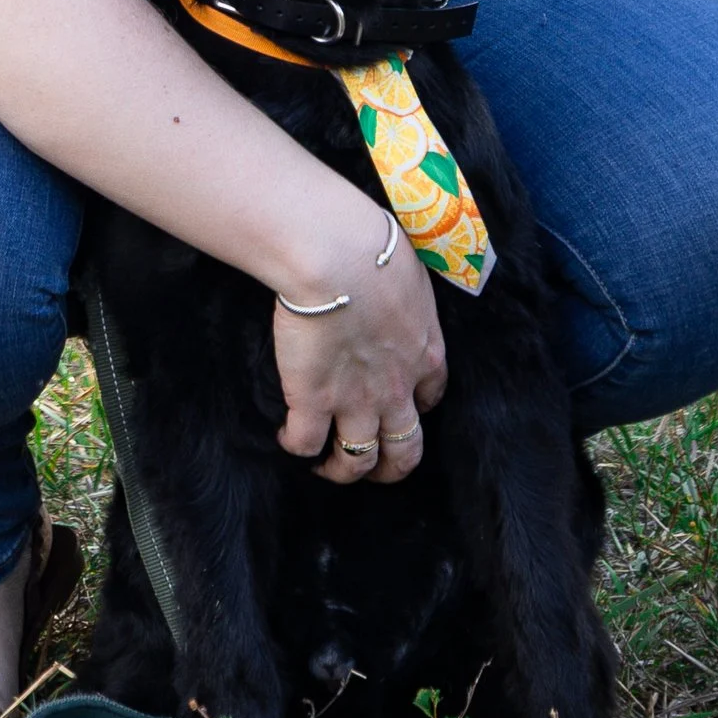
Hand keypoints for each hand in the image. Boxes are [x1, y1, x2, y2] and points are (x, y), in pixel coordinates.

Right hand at [268, 184, 445, 486]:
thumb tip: (392, 281)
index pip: (432, 398)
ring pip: (357, 462)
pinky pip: (305, 444)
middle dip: (392, 467)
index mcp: (425, 355)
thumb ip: (404, 292)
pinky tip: (286, 436)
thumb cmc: (373, 247)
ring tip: (326, 466)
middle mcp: (396, 390)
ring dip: (343, 471)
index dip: (417, 408)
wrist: (338, 256)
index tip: (403, 404)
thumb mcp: (408, 270)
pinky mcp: (312, 402)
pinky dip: (296, 447)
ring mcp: (355, 401)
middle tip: (374, 467)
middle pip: (405, 450)